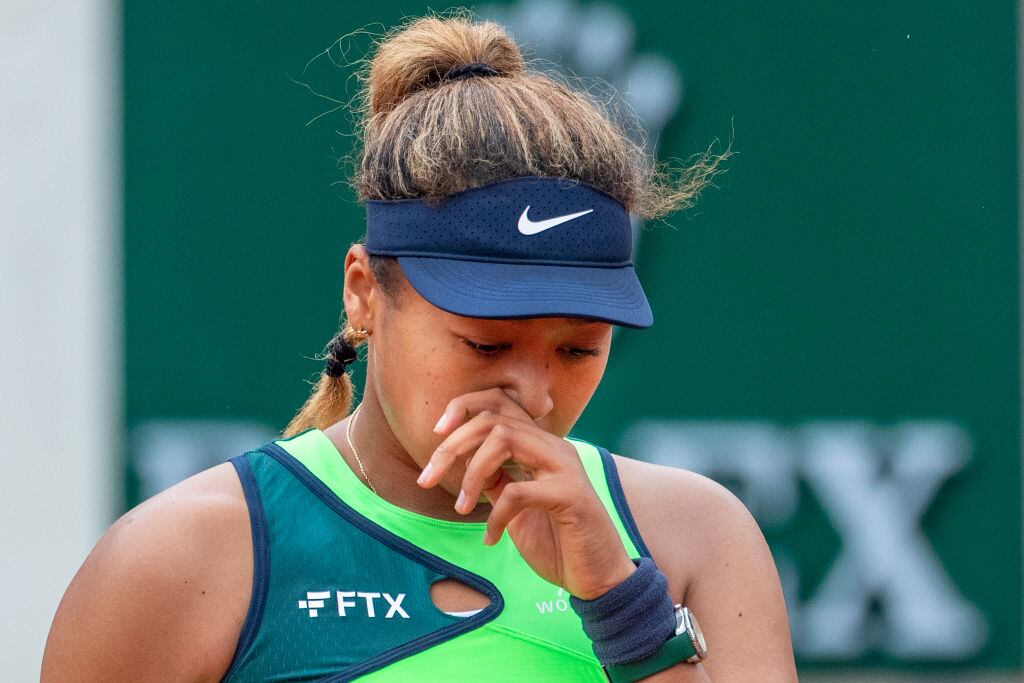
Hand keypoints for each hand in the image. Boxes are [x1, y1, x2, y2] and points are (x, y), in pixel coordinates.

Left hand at [417, 387, 636, 599]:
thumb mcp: (515, 506)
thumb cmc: (557, 542)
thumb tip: (465, 462)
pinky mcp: (571, 496)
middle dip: (451, 446)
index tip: (435, 434)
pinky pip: (517, 491)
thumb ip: (497, 479)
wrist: (598, 578)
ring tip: (461, 508)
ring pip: (504, 439)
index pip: (499, 402)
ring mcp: (566, 468)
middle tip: (427, 479)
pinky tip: (491, 538)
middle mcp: (555, 447)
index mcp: (541, 445)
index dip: (463, 408)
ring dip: (471, 474)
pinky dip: (495, 515)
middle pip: (493, 419)